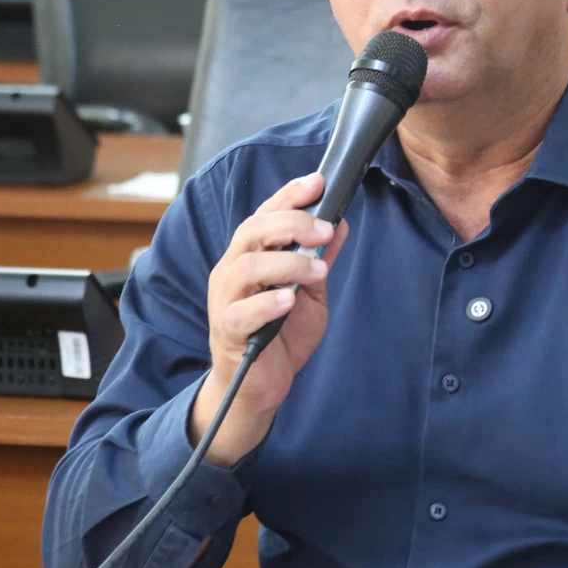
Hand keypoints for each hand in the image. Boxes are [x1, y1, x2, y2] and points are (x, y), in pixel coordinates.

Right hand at [191, 173, 347, 466]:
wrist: (258, 385)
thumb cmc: (279, 333)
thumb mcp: (309, 292)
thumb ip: (320, 259)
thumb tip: (341, 223)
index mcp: (251, 255)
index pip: (265, 214)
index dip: (289, 195)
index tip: (318, 182)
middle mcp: (233, 270)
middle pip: (253, 231)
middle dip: (292, 224)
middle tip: (326, 229)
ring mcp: (226, 300)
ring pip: (248, 268)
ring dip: (287, 263)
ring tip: (318, 270)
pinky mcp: (229, 331)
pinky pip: (243, 312)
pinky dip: (267, 303)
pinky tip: (289, 299)